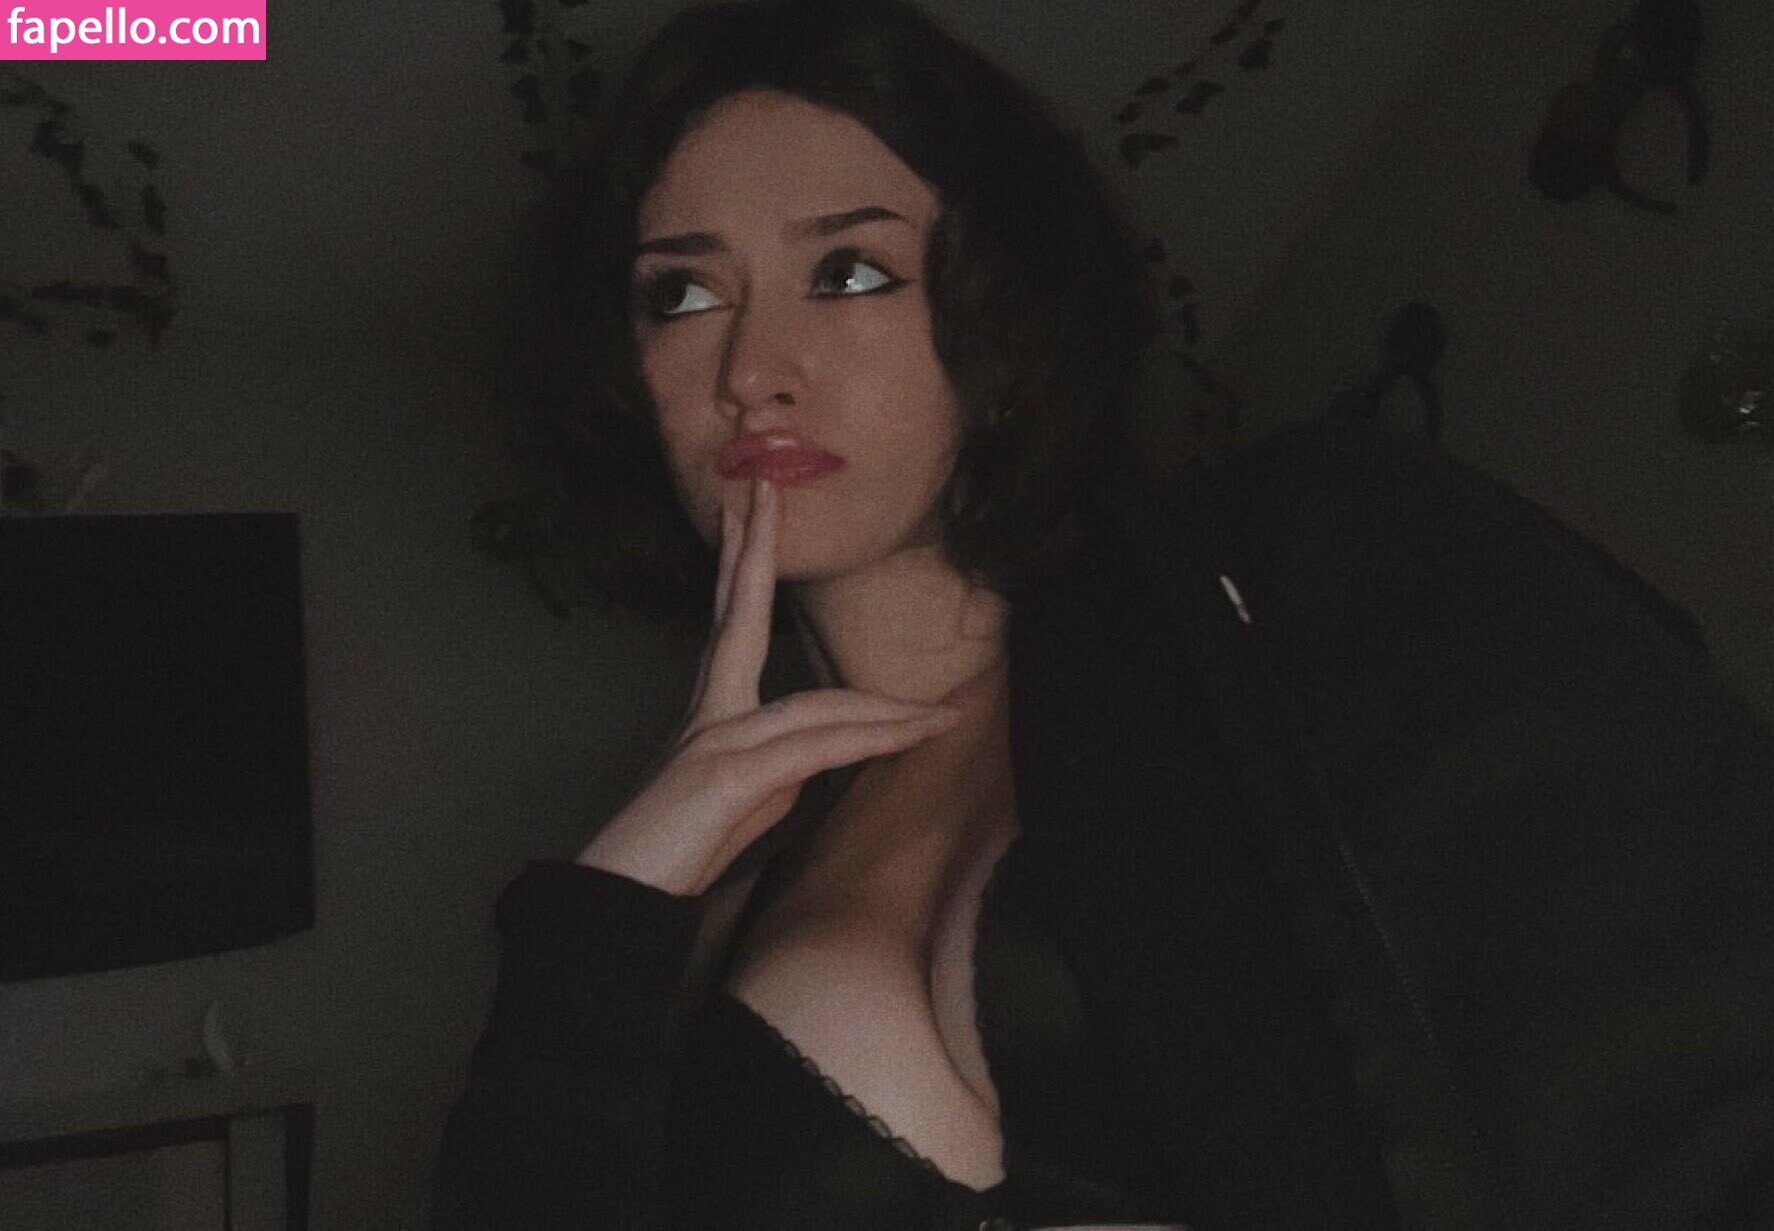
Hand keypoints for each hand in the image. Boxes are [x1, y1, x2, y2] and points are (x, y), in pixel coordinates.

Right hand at [576, 479, 960, 895]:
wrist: (613, 901)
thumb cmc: (661, 859)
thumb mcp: (723, 806)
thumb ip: (766, 772)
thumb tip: (807, 759)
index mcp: (704, 718)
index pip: (730, 627)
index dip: (741, 569)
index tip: (748, 517)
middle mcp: (706, 716)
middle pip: (740, 614)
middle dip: (758, 550)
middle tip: (766, 486)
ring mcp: (714, 742)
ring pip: (817, 705)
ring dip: (888, 712)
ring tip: (944, 716)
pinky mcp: (727, 777)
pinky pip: (820, 747)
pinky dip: (876, 743)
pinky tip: (917, 737)